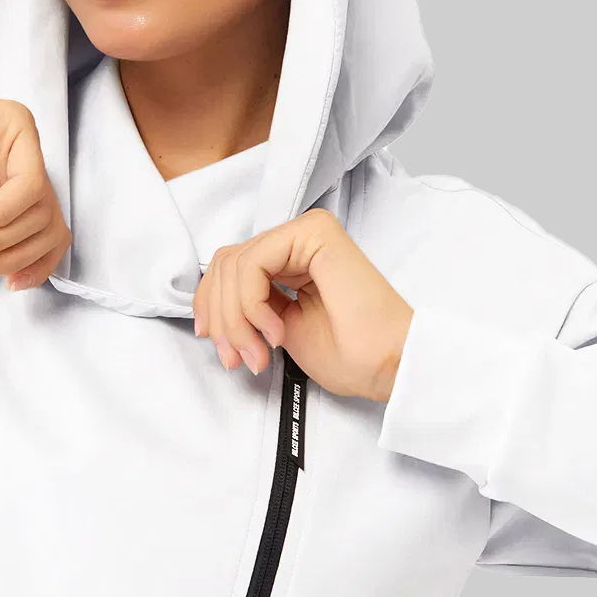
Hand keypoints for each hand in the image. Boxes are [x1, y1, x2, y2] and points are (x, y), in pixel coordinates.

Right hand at [0, 59, 70, 289]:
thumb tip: (27, 269)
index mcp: (9, 194)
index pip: (50, 236)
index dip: (36, 267)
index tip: (8, 286)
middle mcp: (21, 168)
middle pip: (50, 229)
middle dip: (10, 258)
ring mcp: (21, 146)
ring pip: (42, 213)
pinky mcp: (15, 123)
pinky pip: (30, 185)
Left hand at [192, 208, 413, 402]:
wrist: (388, 364)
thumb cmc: (349, 354)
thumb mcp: (277, 329)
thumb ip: (248, 308)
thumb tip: (208, 311)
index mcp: (291, 258)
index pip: (229, 267)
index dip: (212, 308)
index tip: (222, 349)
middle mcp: (297, 239)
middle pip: (226, 264)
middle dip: (222, 320)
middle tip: (239, 359)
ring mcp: (307, 232)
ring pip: (233, 265)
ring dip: (236, 320)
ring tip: (260, 353)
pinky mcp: (314, 233)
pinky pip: (252, 263)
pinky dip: (251, 305)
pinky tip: (275, 331)